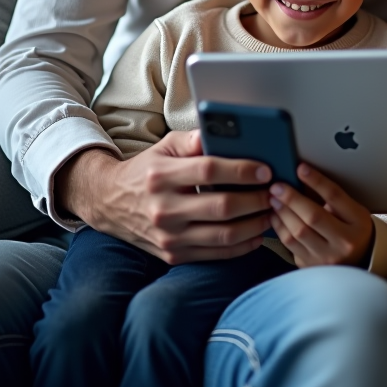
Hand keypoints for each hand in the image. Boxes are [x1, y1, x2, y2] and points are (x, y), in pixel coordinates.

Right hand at [55, 130, 271, 263]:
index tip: (266, 169)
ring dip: (256, 224)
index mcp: (161, 177)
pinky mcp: (172, 256)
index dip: (241, 170)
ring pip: (223, 235)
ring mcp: (168, 237)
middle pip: (221, 207)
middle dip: (256, 199)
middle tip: (277, 192)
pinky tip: (258, 233)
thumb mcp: (165, 146)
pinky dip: (242, 246)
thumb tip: (225, 131)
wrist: (110, 203)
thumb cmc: (148, 170)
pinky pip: (215, 254)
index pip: (208, 171)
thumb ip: (194, 139)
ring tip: (273, 211)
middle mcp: (163, 209)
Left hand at [269, 163, 373, 267]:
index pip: (334, 197)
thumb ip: (332, 200)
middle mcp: (343, 242)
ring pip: (298, 232)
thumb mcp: (353, 211)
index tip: (300, 168)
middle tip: (277, 186)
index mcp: (357, 222)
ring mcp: (326, 257)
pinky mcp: (310, 266)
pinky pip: (290, 245)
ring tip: (273, 199)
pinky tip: (275, 216)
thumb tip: (302, 181)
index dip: (316, 181)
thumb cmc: (354, 230)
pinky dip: (280, 228)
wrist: (359, 260)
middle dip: (292, 198)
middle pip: (313, 216)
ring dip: (282, 213)